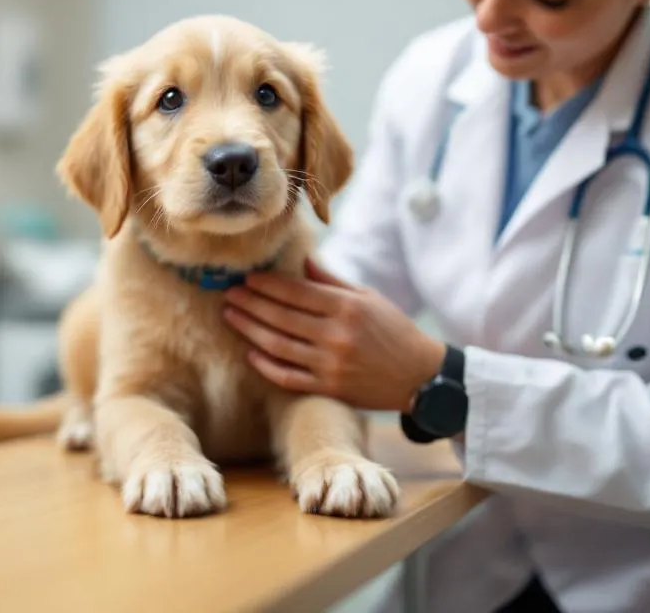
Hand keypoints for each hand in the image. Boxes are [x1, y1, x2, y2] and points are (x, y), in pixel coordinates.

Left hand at [222, 259, 445, 411]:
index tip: (248, 279)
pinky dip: (266, 365)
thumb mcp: (369, 298)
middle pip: (281, 317)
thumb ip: (333, 281)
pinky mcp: (330, 389)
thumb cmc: (394, 331)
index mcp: (347, 308)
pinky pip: (289, 377)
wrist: (420, 376)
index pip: (296, 292)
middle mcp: (336, 335)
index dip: (267, 285)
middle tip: (229, 294)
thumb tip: (303, 258)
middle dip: (250, 303)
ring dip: (250, 330)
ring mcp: (331, 364)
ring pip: (279, 346)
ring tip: (232, 316)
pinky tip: (250, 352)